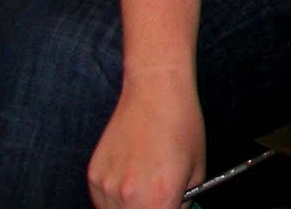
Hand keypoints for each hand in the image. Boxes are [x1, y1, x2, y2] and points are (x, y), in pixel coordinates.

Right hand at [86, 67, 204, 208]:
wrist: (155, 92)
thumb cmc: (182, 126)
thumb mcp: (197, 170)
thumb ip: (182, 201)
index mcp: (159, 198)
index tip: (171, 206)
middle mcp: (129, 197)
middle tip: (159, 199)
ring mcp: (106, 187)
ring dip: (131, 207)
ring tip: (146, 183)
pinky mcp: (93, 176)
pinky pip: (103, 200)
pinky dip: (116, 197)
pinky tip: (131, 173)